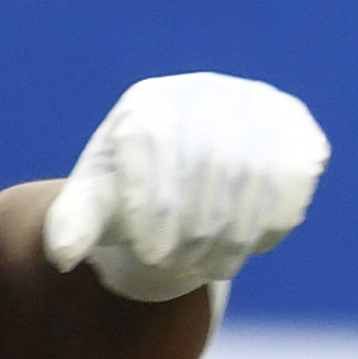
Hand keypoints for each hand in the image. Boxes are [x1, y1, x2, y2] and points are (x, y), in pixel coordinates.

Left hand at [43, 75, 328, 306]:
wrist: (190, 178)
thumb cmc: (134, 195)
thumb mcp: (97, 207)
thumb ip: (73, 223)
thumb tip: (61, 254)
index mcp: (148, 103)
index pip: (154, 149)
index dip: (154, 209)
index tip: (149, 255)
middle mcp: (205, 90)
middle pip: (209, 165)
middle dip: (197, 230)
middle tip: (183, 268)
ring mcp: (254, 103)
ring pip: (256, 174)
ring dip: (236, 234)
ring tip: (213, 266)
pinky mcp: (292, 123)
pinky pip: (297, 171)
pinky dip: (277, 217)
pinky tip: (254, 243)